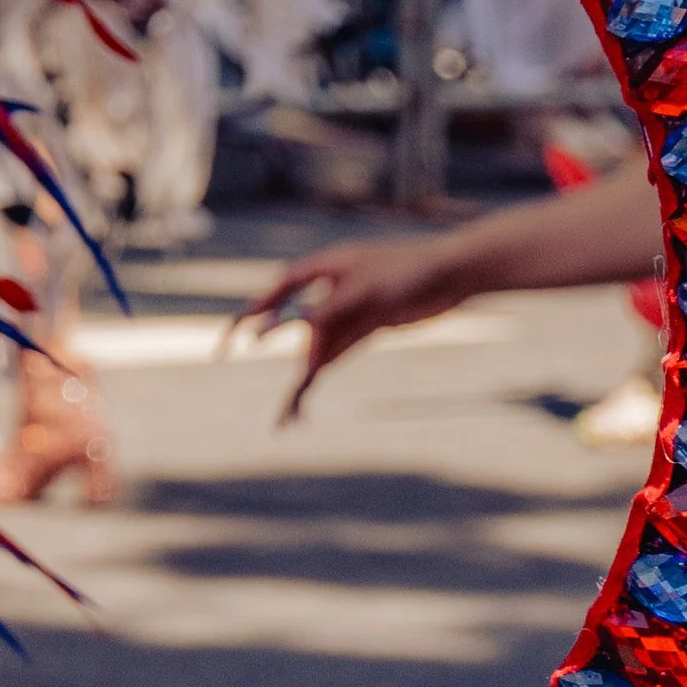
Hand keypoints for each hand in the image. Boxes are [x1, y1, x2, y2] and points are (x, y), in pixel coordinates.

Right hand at [228, 230, 472, 418]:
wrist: (452, 274)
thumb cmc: (406, 270)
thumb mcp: (363, 292)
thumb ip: (324, 310)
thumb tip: (287, 324)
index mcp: (324, 269)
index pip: (278, 291)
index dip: (254, 313)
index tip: (234, 337)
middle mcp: (330, 289)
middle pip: (291, 323)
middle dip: (268, 349)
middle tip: (234, 364)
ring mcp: (348, 311)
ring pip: (314, 346)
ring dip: (300, 377)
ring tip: (286, 417)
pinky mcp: (366, 328)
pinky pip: (336, 353)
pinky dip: (321, 373)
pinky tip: (308, 395)